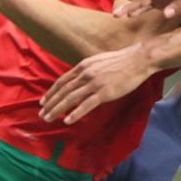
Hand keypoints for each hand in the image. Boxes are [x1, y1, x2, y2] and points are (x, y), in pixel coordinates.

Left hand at [39, 43, 154, 123]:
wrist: (138, 59)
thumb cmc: (122, 61)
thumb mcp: (99, 61)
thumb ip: (88, 69)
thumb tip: (79, 78)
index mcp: (84, 66)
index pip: (62, 81)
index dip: (51, 92)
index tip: (43, 101)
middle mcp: (86, 74)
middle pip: (63, 91)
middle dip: (50, 104)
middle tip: (41, 114)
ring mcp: (94, 83)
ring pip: (70, 99)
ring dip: (57, 110)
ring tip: (48, 119)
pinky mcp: (104, 93)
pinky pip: (86, 105)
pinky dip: (75, 114)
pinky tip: (67, 121)